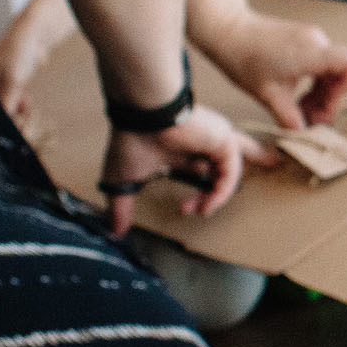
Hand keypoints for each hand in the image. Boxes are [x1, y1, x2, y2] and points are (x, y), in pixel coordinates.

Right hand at [0, 0, 75, 121]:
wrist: (34, 33)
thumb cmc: (18, 51)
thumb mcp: (14, 80)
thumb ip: (8, 101)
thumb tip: (5, 121)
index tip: (0, 129)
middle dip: (6, 116)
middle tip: (17, 126)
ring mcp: (1, 80)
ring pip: (6, 102)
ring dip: (15, 110)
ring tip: (25, 117)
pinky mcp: (13, 80)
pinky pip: (15, 96)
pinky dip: (21, 103)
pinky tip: (28, 108)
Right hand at [97, 106, 278, 234]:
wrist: (140, 114)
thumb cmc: (130, 139)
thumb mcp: (123, 182)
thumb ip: (121, 207)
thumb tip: (114, 231)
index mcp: (180, 150)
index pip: (201, 170)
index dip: (200, 194)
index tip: (182, 210)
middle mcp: (199, 144)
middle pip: (222, 169)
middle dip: (211, 196)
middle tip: (188, 211)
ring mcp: (213, 141)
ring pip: (229, 173)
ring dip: (215, 198)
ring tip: (200, 211)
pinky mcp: (223, 140)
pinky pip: (232, 172)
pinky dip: (222, 192)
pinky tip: (207, 205)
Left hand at [218, 14, 346, 128]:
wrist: (227, 30)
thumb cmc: (244, 59)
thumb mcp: (267, 96)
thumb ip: (289, 118)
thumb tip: (303, 135)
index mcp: (310, 53)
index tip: (329, 107)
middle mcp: (316, 42)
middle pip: (343, 74)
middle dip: (331, 101)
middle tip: (312, 121)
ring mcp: (312, 39)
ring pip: (333, 72)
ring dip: (323, 95)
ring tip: (303, 111)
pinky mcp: (305, 40)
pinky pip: (322, 65)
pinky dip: (315, 84)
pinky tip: (299, 97)